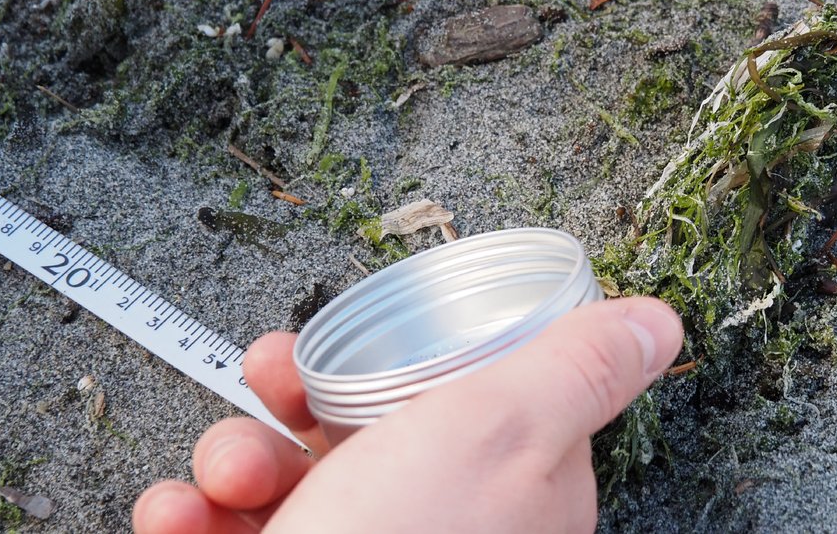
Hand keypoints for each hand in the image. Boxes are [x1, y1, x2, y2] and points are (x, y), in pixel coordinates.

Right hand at [132, 296, 683, 532]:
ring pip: (287, 474)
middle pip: (363, 428)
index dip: (404, 354)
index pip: (463, 393)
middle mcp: (434, 527)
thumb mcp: (501, 434)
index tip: (354, 336)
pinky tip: (182, 515)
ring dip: (236, 455)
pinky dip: (194, 515)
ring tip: (226, 475)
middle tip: (270, 383)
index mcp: (502, 487)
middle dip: (296, 398)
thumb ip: (577, 373)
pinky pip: (231, 530)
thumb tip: (655, 323)